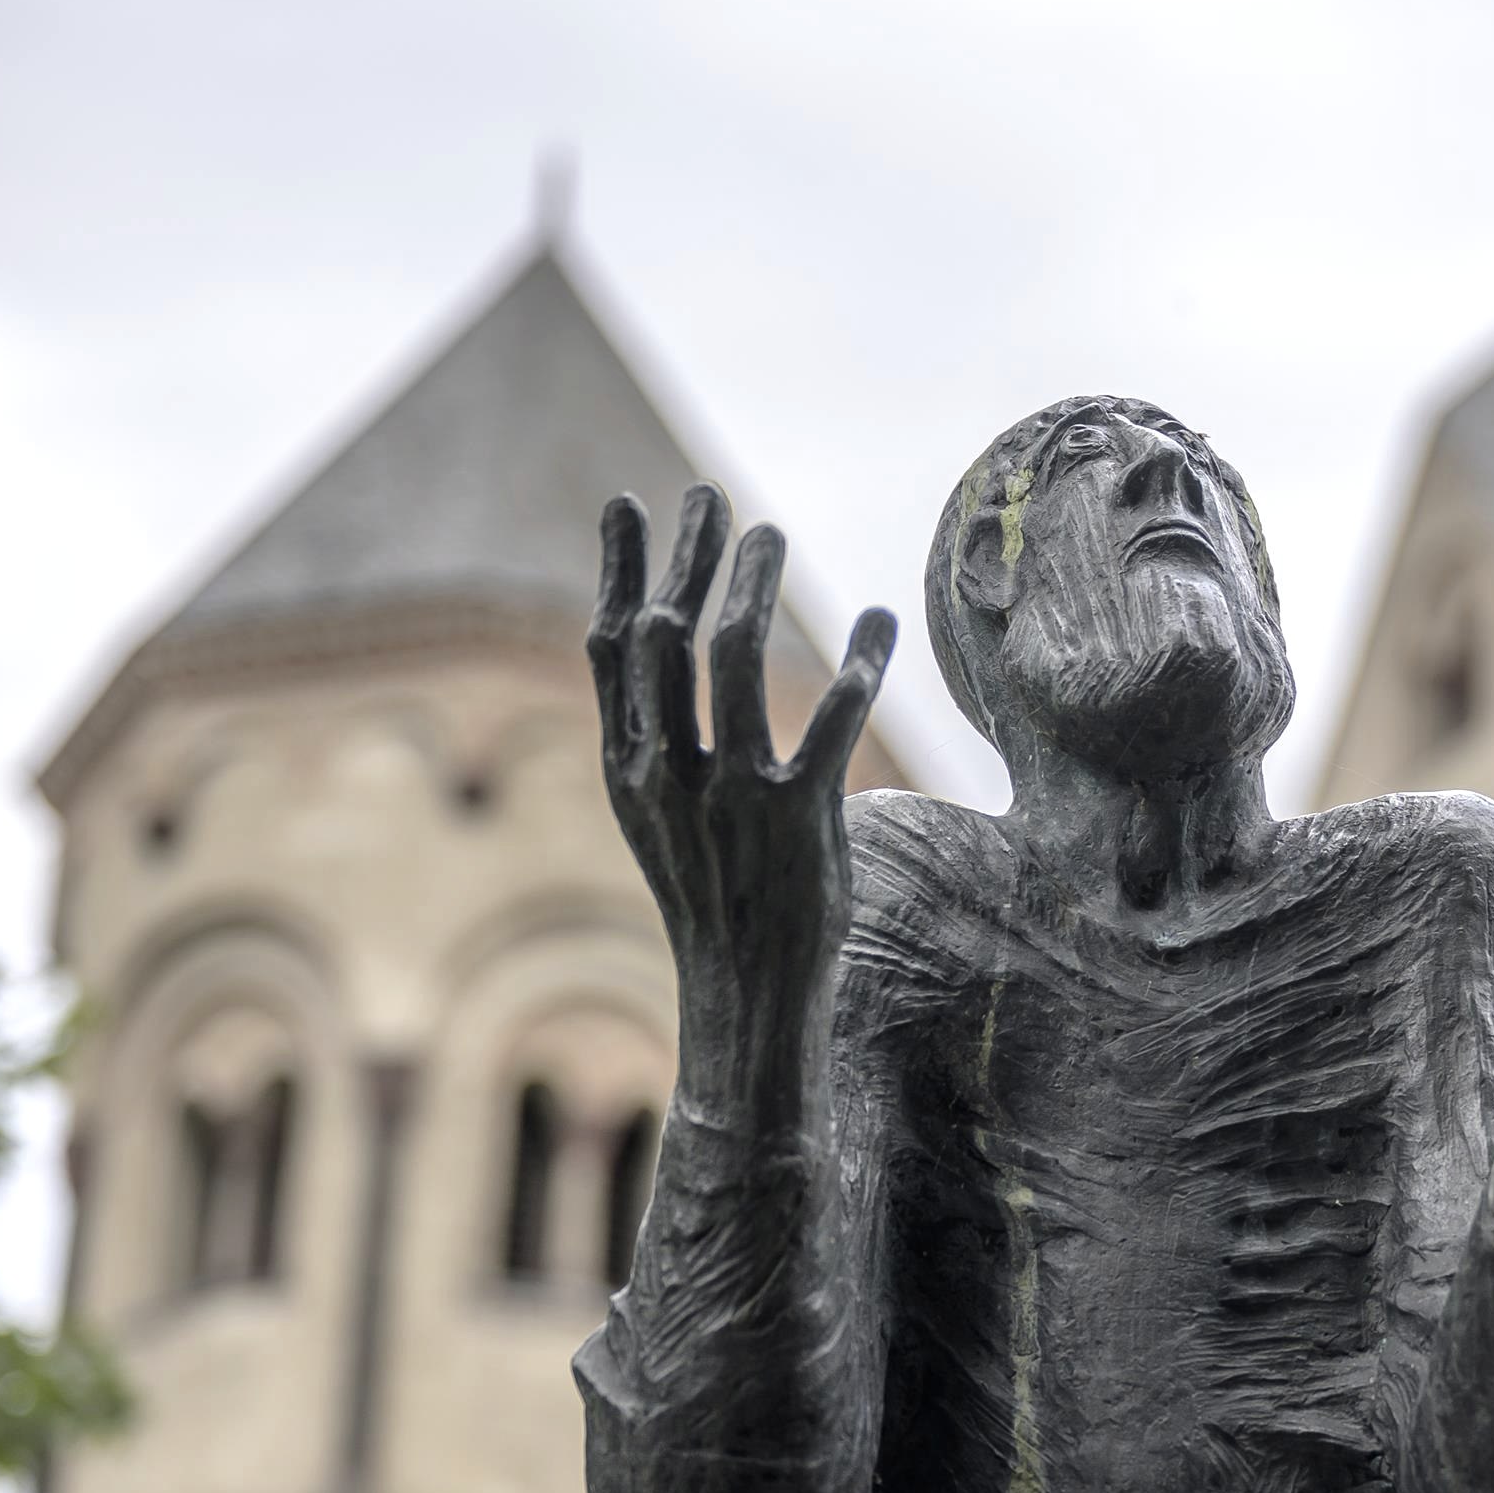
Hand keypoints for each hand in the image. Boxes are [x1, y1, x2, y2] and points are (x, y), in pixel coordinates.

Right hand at [590, 486, 895, 1041]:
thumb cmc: (713, 901)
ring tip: (772, 534)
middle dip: (687, 556)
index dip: (622, 572)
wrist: (747, 997)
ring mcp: (731, 797)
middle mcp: (669, 775)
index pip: (613, 649)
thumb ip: (655, 747)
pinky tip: (880, 622)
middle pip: (667, 636)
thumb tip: (657, 665)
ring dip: (752, 584)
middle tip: (712, 495)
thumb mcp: (660, 822)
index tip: (629, 504)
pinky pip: (827, 722)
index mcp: (629, 772)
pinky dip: (856, 665)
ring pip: (732, 659)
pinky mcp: (798, 820)